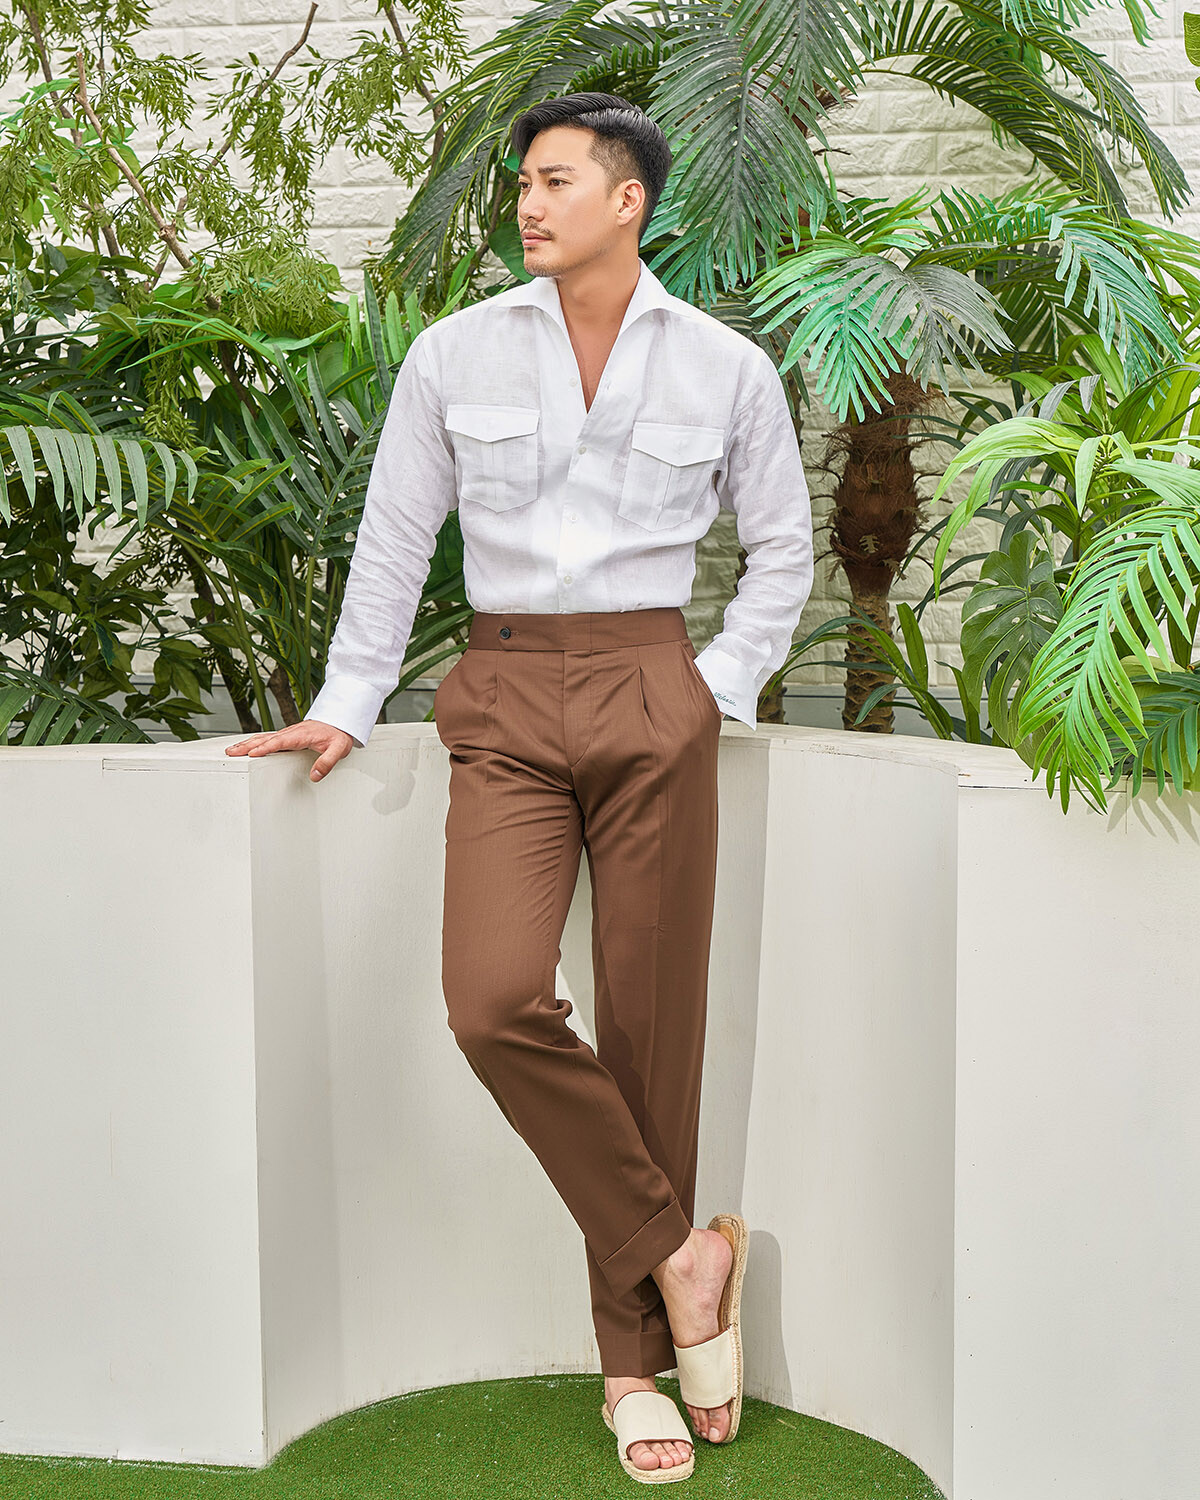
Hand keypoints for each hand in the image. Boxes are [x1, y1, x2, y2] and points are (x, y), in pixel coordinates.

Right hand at [223, 720, 353, 782]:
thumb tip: (315, 775)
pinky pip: (268, 738)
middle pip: (265, 738)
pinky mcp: (288, 736)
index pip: (280, 742)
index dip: (265, 748)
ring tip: (232, 749)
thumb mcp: (338, 749)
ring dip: (247, 743)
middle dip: (247, 745)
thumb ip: (328, 762)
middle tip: (231, 752)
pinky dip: (255, 742)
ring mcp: (288, 734)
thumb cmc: (338, 734)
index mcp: (301, 735)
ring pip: (264, 737)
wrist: (341, 721)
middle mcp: (291, 733)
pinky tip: (247, 746)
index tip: (252, 753)